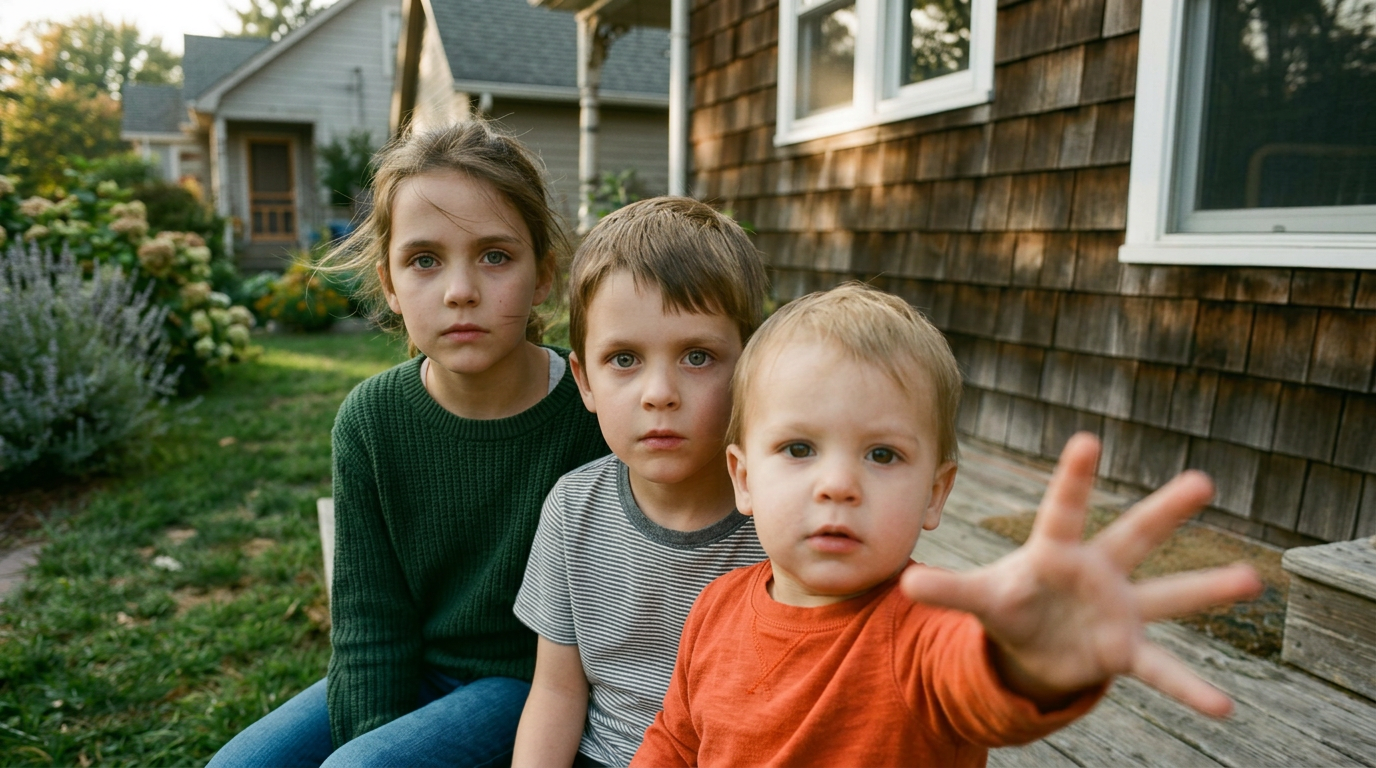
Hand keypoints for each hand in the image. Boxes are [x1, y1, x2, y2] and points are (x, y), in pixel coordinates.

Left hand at [900, 432, 1262, 717]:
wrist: (1036, 644)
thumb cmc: (1013, 604)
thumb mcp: (981, 597)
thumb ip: (951, 589)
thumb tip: (906, 583)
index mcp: (1055, 552)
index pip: (1064, 509)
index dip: (1074, 477)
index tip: (1087, 439)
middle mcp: (1097, 571)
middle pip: (1133, 535)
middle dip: (1164, 510)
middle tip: (1203, 480)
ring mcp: (1119, 608)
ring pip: (1168, 592)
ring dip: (1206, 588)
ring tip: (1251, 577)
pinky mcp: (1126, 648)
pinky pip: (1162, 668)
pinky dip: (1189, 688)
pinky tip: (1223, 708)